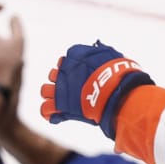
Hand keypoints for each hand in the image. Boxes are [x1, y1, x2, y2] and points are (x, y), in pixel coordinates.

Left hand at [40, 41, 154, 139]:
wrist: (115, 91)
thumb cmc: (118, 72)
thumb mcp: (113, 56)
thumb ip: (103, 53)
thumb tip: (99, 48)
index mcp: (76, 56)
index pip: (66, 60)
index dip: (74, 68)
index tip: (82, 74)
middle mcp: (64, 70)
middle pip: (54, 74)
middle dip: (62, 81)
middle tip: (75, 89)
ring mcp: (60, 88)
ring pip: (45, 90)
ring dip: (53, 95)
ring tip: (64, 101)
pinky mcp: (59, 104)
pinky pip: (45, 109)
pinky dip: (50, 113)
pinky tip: (58, 115)